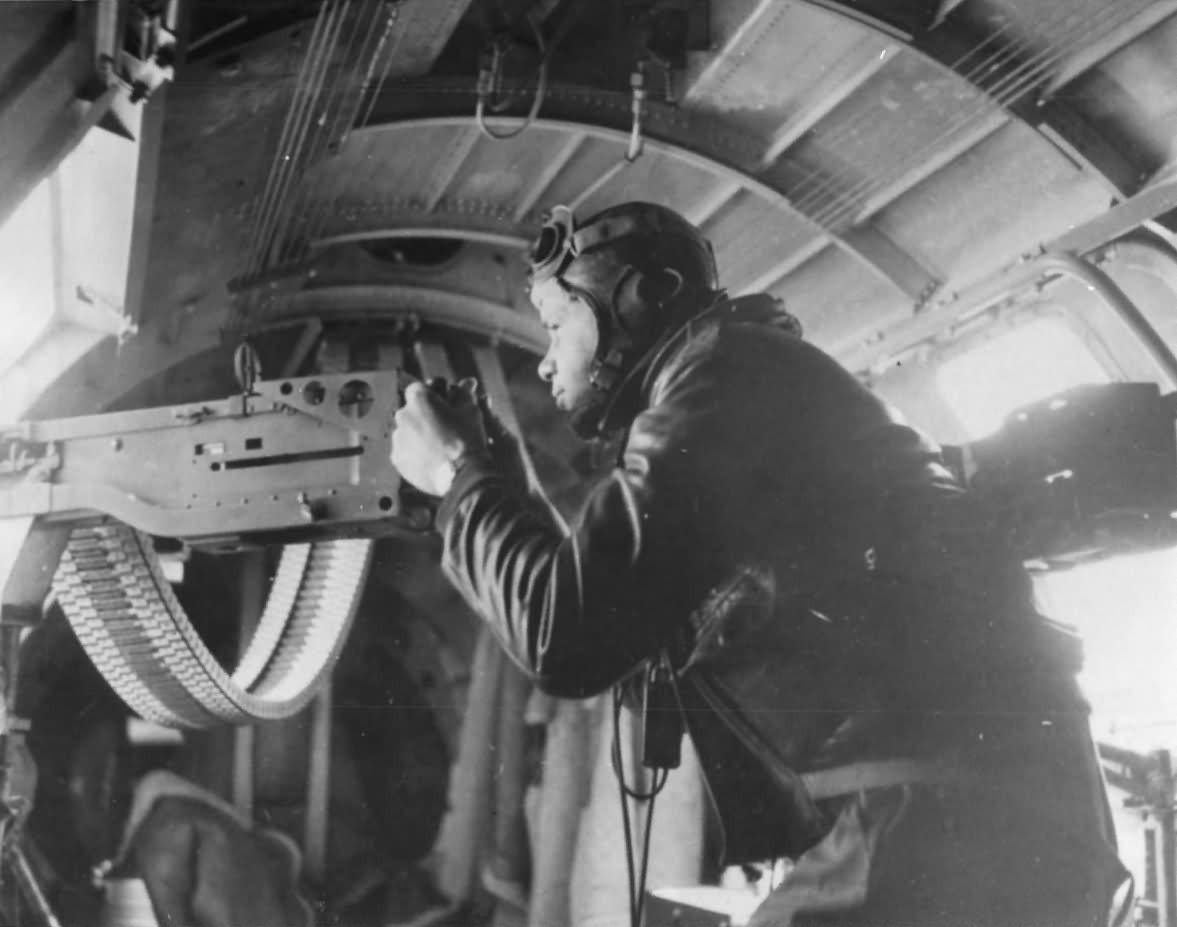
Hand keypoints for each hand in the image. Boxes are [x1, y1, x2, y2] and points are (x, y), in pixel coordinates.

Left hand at [391, 378, 488, 495]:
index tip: (442, 406)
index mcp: (418, 398)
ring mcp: (398, 438)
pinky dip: (414, 453)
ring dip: (418, 435)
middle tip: (443, 428)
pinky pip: (404, 451)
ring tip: (438, 446)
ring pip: (407, 431)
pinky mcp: (397, 458)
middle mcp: (403, 415)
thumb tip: (468, 382)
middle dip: (424, 417)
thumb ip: (464, 393)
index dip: (431, 397)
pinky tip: (431, 458)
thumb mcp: (470, 410)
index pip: (418, 389)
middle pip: (411, 411)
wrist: (461, 474)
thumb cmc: (466, 439)